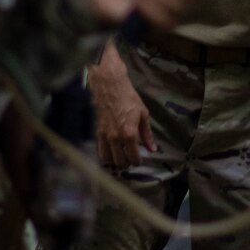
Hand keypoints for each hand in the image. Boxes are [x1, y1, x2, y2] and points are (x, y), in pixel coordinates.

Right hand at [91, 45, 153, 168]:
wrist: (109, 86)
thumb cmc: (128, 97)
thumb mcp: (143, 114)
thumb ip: (147, 134)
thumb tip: (152, 148)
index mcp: (129, 134)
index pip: (134, 157)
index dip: (138, 162)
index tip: (140, 160)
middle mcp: (116, 138)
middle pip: (121, 162)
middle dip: (127, 163)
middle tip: (131, 158)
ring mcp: (105, 136)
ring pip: (108, 160)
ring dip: (116, 162)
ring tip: (121, 157)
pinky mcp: (97, 133)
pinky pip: (100, 152)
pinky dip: (106, 156)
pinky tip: (111, 153)